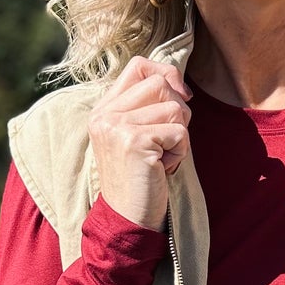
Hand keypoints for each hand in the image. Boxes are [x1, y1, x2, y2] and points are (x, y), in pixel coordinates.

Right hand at [87, 55, 192, 231]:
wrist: (127, 219)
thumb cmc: (141, 179)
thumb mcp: (137, 135)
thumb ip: (148, 105)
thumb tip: (178, 81)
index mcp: (104, 109)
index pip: (139, 65)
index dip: (167, 74)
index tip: (180, 98)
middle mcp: (105, 114)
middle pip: (160, 82)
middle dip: (178, 111)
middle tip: (167, 142)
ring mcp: (116, 126)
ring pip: (175, 107)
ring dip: (180, 136)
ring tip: (162, 158)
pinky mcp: (133, 142)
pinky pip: (180, 132)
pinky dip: (180, 152)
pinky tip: (164, 168)